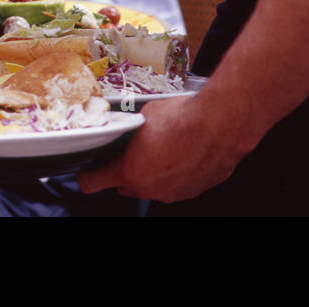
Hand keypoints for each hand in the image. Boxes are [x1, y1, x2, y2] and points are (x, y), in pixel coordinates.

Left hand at [78, 96, 248, 203]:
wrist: (221, 123)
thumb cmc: (183, 117)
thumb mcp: (143, 114)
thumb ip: (129, 129)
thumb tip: (126, 125)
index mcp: (129, 172)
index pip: (92, 183)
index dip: (88, 175)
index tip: (87, 170)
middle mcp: (149, 188)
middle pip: (124, 186)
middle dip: (124, 171)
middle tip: (131, 150)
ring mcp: (172, 193)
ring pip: (152, 186)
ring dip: (152, 171)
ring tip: (164, 147)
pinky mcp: (192, 191)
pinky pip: (175, 184)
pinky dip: (175, 172)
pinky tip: (182, 152)